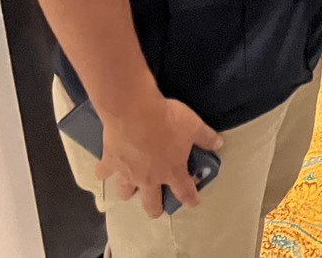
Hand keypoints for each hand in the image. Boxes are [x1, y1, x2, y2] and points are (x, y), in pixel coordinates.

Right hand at [96, 93, 222, 218]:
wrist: (135, 112)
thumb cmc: (167, 119)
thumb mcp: (194, 125)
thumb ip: (206, 137)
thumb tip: (219, 144)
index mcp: (172, 170)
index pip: (184, 191)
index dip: (190, 199)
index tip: (193, 204)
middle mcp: (149, 178)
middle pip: (150, 203)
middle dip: (155, 208)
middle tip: (157, 209)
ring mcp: (127, 173)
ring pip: (125, 193)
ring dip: (129, 192)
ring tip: (131, 189)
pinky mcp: (110, 163)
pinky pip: (102, 173)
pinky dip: (103, 173)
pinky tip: (104, 170)